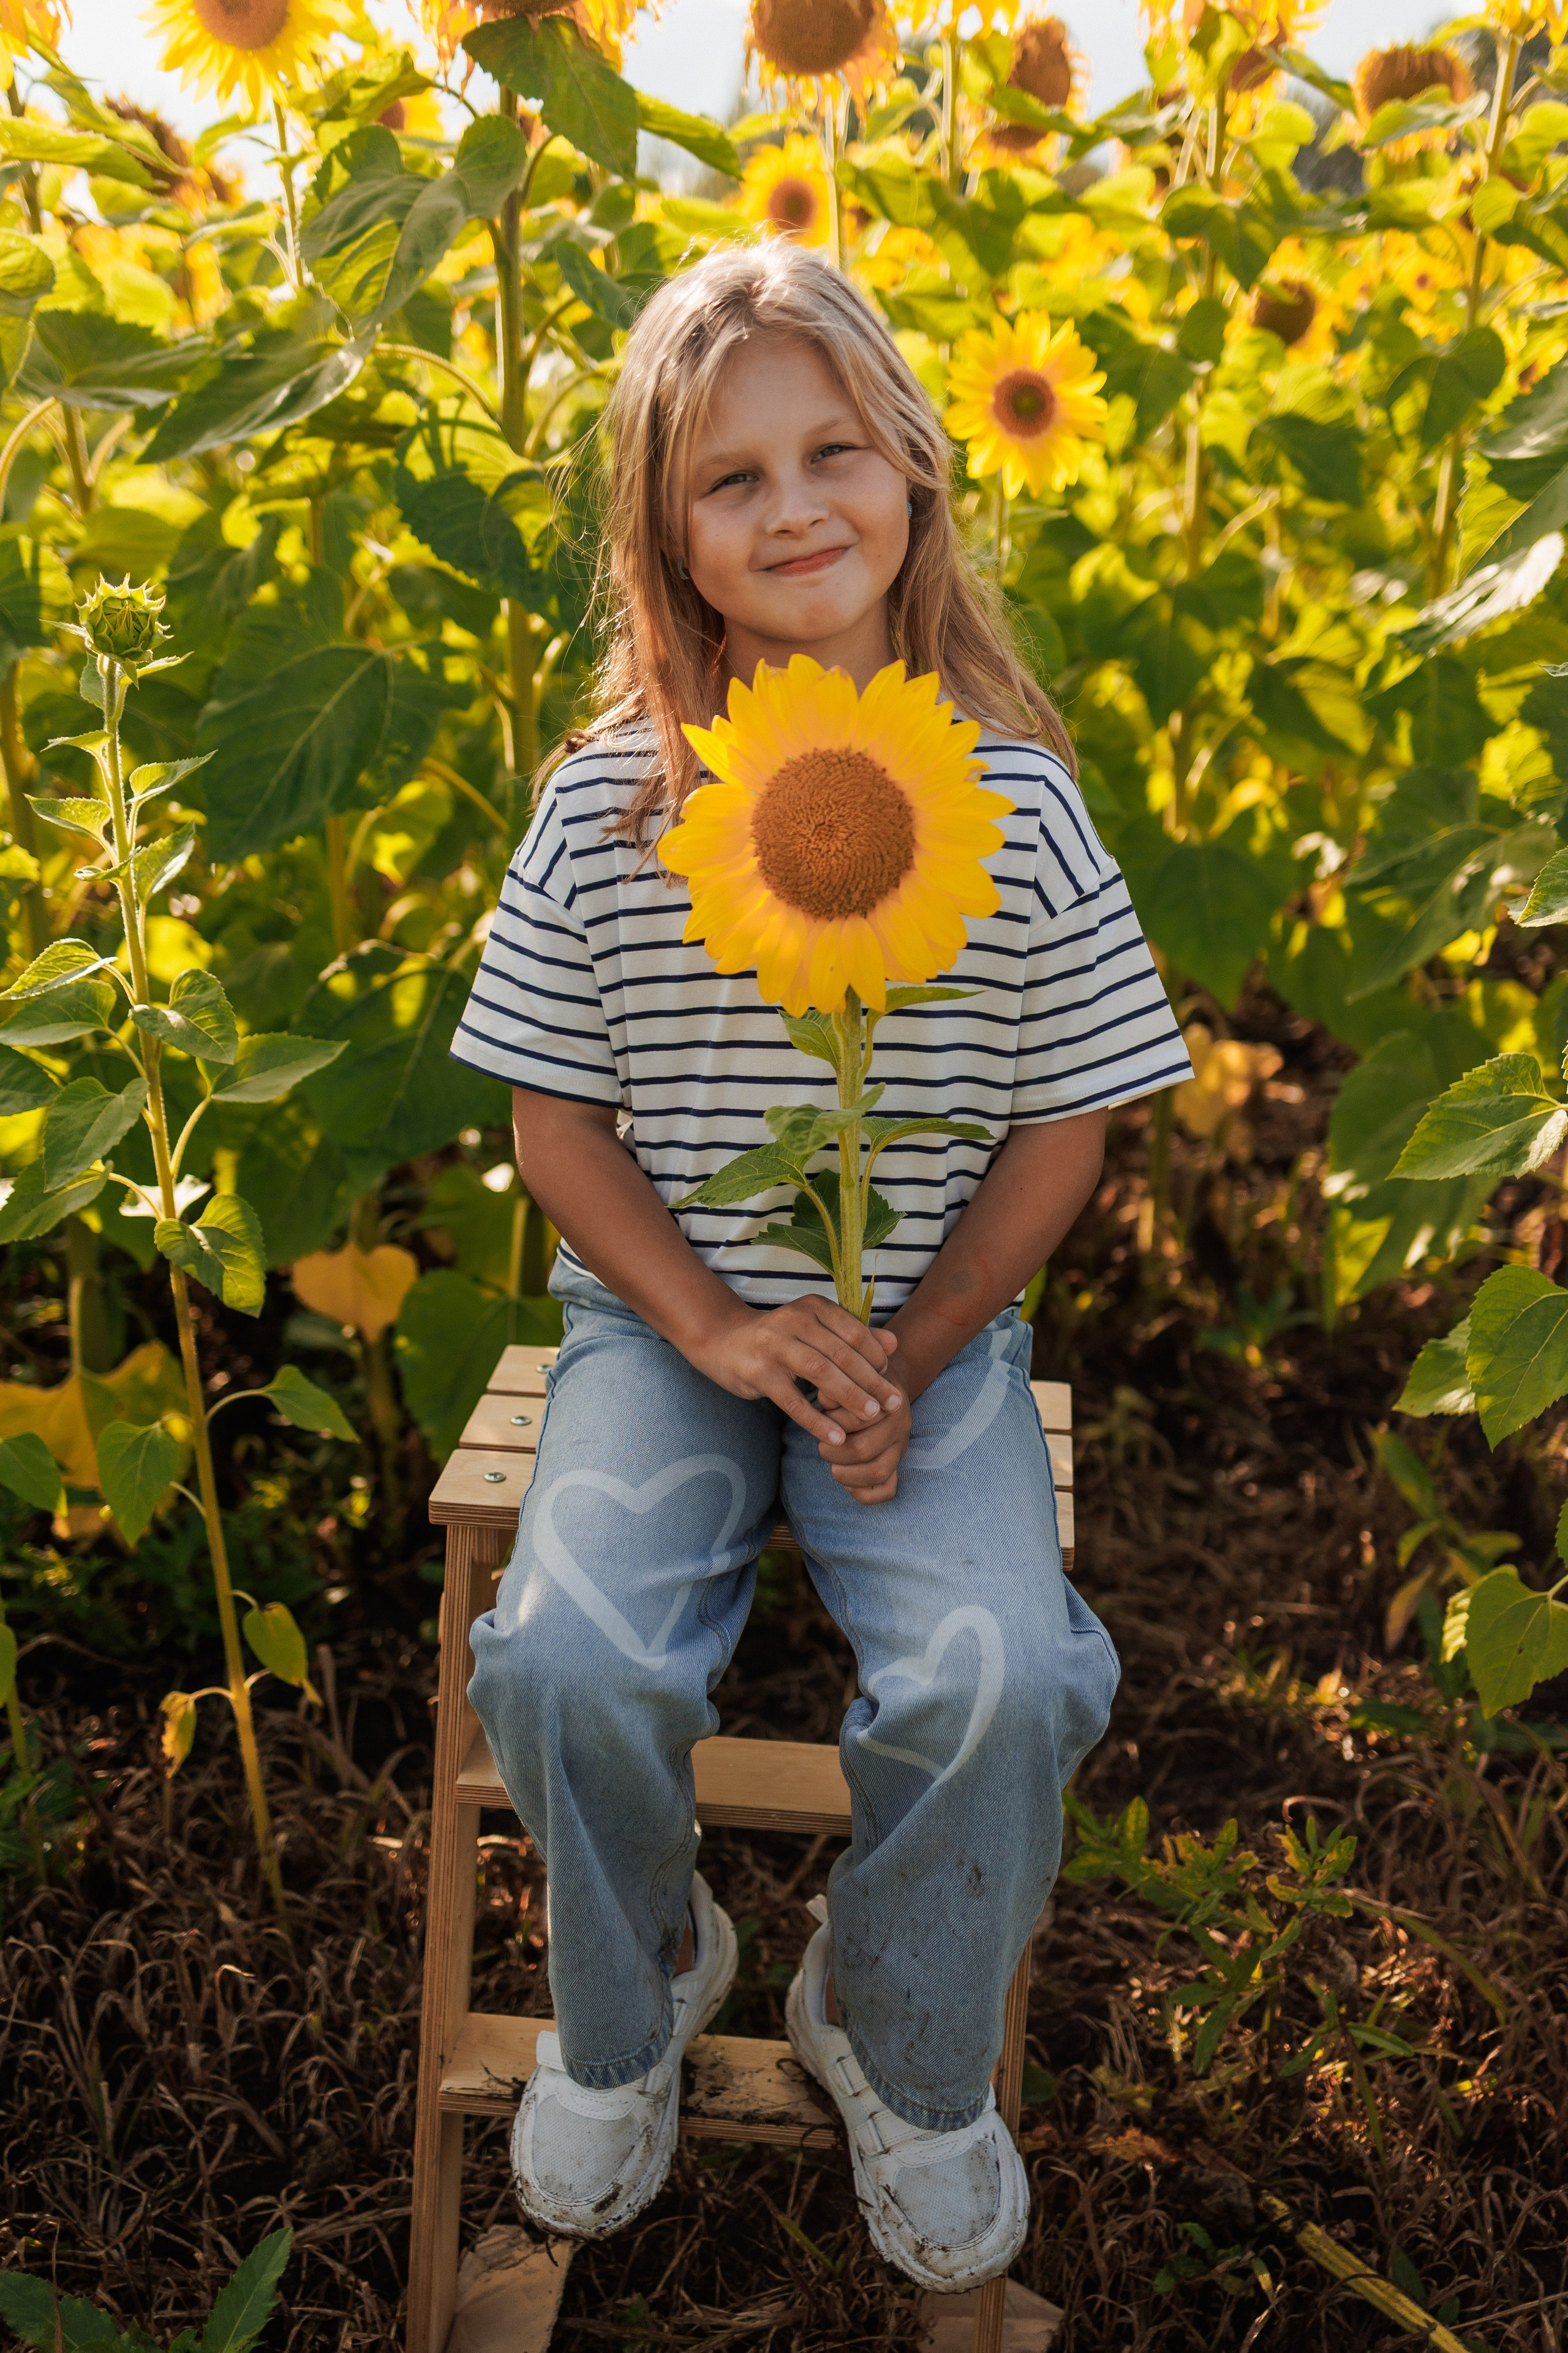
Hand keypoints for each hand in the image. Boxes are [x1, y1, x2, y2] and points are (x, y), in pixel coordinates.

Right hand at [686, 1295, 901, 1450]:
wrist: (724, 1341)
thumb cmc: (780, 1339)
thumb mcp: (816, 1330)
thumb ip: (854, 1335)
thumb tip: (895, 1343)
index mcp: (812, 1307)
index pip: (854, 1332)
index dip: (877, 1357)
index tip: (889, 1379)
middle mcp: (794, 1320)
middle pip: (842, 1353)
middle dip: (872, 1381)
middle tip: (894, 1403)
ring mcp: (774, 1345)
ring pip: (821, 1372)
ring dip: (850, 1396)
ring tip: (872, 1416)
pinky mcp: (758, 1373)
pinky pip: (793, 1401)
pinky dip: (816, 1421)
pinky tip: (836, 1437)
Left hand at [820, 1390, 912, 1504]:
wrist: (885, 1390)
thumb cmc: (859, 1387)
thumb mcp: (848, 1381)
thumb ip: (835, 1391)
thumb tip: (825, 1401)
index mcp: (889, 1400)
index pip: (857, 1419)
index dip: (832, 1424)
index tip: (823, 1421)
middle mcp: (900, 1425)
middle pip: (863, 1449)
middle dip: (834, 1453)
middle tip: (823, 1447)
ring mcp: (901, 1448)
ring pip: (877, 1472)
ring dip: (846, 1474)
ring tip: (833, 1465)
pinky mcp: (898, 1467)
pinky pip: (887, 1491)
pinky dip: (862, 1493)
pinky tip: (847, 1482)